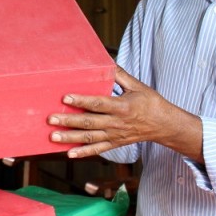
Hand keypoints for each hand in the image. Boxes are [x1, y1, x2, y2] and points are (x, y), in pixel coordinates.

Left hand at [47, 66, 203, 161]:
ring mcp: (115, 135)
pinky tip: (69, 153)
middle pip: (89, 122)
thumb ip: (120, 75)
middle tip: (50, 119)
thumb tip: (106, 62)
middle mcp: (116, 123)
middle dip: (68, 121)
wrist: (164, 125)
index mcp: (121, 106)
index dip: (81, 101)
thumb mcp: (137, 86)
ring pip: (90, 137)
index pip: (98, 104)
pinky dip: (83, 152)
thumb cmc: (151, 103)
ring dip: (70, 137)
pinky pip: (98, 149)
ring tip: (53, 136)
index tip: (65, 98)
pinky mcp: (115, 143)